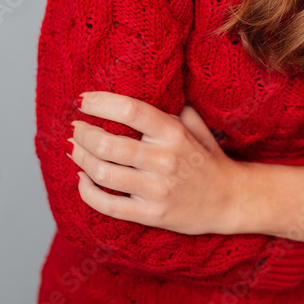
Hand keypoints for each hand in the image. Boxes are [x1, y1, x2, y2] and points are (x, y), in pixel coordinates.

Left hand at [67, 92, 241, 235]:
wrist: (229, 199)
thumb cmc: (208, 158)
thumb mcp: (196, 127)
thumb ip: (174, 109)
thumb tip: (150, 89)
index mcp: (173, 133)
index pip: (131, 110)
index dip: (101, 103)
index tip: (83, 100)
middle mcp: (163, 159)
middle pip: (108, 143)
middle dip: (83, 133)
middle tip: (75, 128)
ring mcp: (156, 189)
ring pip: (103, 172)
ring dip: (81, 158)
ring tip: (74, 149)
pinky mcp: (150, 214)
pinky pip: (108, 205)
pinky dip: (87, 192)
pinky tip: (82, 179)